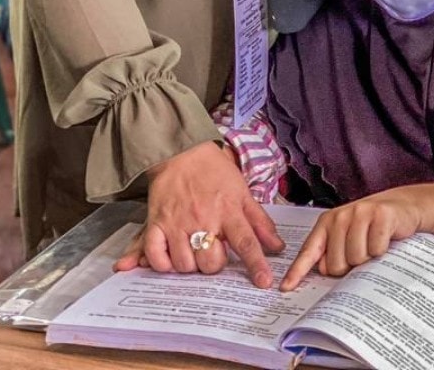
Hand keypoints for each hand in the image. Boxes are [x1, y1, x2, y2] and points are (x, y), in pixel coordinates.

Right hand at [113, 140, 284, 288]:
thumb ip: (260, 222)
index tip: (264, 282)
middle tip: (213, 252)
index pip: (246, 243)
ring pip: (185, 265)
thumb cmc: (214, 171)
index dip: (256, 265)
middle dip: (215, 265)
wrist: (182, 151)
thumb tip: (277, 247)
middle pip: (212, 263)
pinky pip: (157, 257)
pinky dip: (163, 264)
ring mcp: (178, 223)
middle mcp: (204, 218)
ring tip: (193, 252)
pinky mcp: (156, 224)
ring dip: (191, 265)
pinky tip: (171, 258)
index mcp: (228, 210)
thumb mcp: (242, 191)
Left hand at [280, 188, 424, 291]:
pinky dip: (382, 250)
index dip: (297, 271)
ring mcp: (361, 213)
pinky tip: (385, 239)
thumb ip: (331, 252)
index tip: (286, 288)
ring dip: (368, 258)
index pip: (309, 251)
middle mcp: (341, 216)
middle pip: (337, 264)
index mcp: (327, 223)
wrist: (402, 207)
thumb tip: (324, 269)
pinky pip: (376, 249)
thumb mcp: (347, 237)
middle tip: (360, 252)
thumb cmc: (371, 227)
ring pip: (357, 258)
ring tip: (372, 244)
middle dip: (350, 266)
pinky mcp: (381, 215)